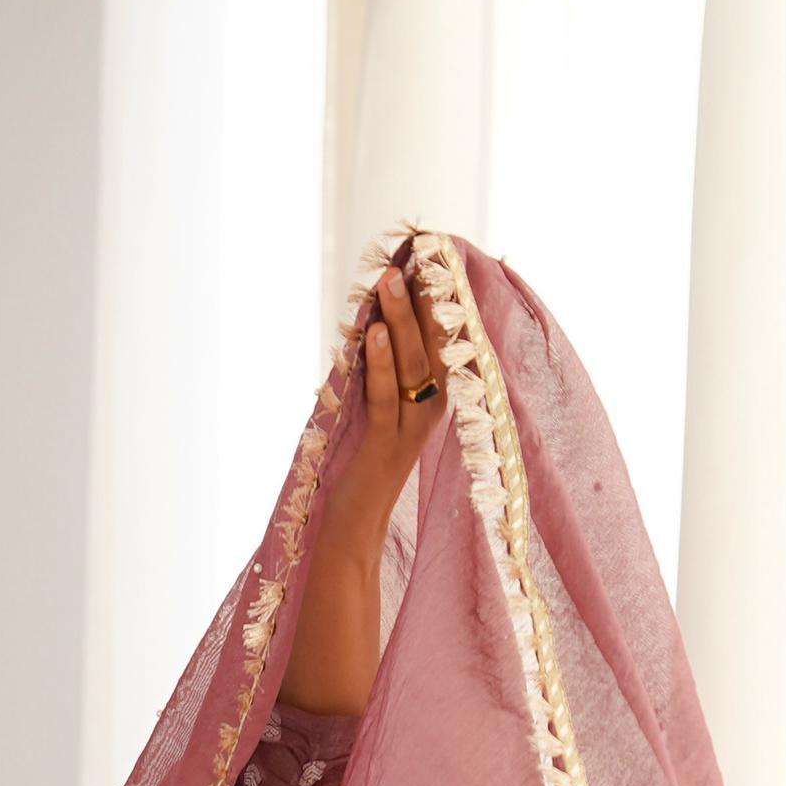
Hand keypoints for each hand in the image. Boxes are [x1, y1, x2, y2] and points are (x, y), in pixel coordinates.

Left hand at [280, 261, 451, 714]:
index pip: (438, 336)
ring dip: (398, 319)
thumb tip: (370, 318)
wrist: (347, 537)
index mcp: (431, 399)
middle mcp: (429, 411)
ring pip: (410, 365)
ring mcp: (409, 429)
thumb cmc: (353, 475)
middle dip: (425, 295)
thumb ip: (378, 370)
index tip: (430, 248)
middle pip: (433, 342)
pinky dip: (375, 365)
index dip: (435, 294)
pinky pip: (383, 398)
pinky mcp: (383, 446)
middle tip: (418, 248)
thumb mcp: (369, 412)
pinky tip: (366, 333)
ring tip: (389, 278)